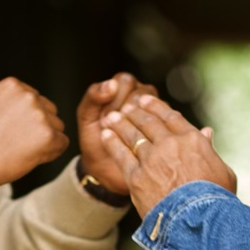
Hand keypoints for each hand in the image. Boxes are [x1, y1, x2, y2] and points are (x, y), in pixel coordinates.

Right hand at [0, 77, 67, 186]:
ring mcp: (39, 115)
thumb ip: (7, 102)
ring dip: (45, 139)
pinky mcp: (48, 135)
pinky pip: (62, 143)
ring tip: (22, 150)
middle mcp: (28, 95)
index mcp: (13, 85)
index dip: (27, 117)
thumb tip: (21, 104)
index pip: (35, 98)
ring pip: (57, 127)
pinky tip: (33, 157)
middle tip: (19, 142)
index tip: (14, 129)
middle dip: (38, 126)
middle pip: (49, 110)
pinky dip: (52, 152)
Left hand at [77, 72, 157, 194]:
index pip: (125, 80)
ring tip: (121, 134)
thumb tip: (110, 83)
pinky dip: (146, 133)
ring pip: (153, 107)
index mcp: (121, 88)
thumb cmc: (95, 140)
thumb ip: (93, 97)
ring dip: (135, 122)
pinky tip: (133, 143)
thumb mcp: (86, 117)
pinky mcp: (162, 128)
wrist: (104, 168)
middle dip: (125, 110)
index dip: (115, 97)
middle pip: (142, 91)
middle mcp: (140, 96)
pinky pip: (162, 124)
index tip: (105, 115)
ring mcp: (153, 112)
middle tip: (113, 126)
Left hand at [100, 94, 235, 216]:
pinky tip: (105, 135)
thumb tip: (207, 132)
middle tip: (126, 106)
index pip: (170, 117)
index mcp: (192, 140)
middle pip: (148, 123)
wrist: (199, 222)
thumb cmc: (217, 200)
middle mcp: (170, 144)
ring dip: (120, 123)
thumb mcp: (222, 171)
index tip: (146, 100)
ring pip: (132, 135)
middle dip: (135, 112)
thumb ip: (210, 149)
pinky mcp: (136, 176)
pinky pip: (121, 154)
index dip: (156, 107)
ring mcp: (152, 159)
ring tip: (112, 117)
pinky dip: (112, 142)